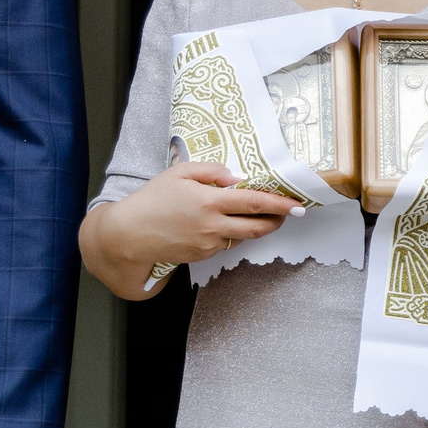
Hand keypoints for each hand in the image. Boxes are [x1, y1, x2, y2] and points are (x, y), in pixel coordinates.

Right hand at [118, 162, 303, 262]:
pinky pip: (225, 244)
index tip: (298, 205)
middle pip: (258, 227)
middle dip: (277, 221)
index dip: (280, 204)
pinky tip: (223, 224)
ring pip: (242, 236)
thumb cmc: (152, 199)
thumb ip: (211, 171)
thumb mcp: (179, 172)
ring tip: (258, 216)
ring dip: (255, 227)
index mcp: (210, 201)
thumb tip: (236, 177)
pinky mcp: (202, 255)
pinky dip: (231, 234)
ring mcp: (209, 243)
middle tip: (287, 213)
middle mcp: (213, 225)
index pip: (255, 203)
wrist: (129, 234)